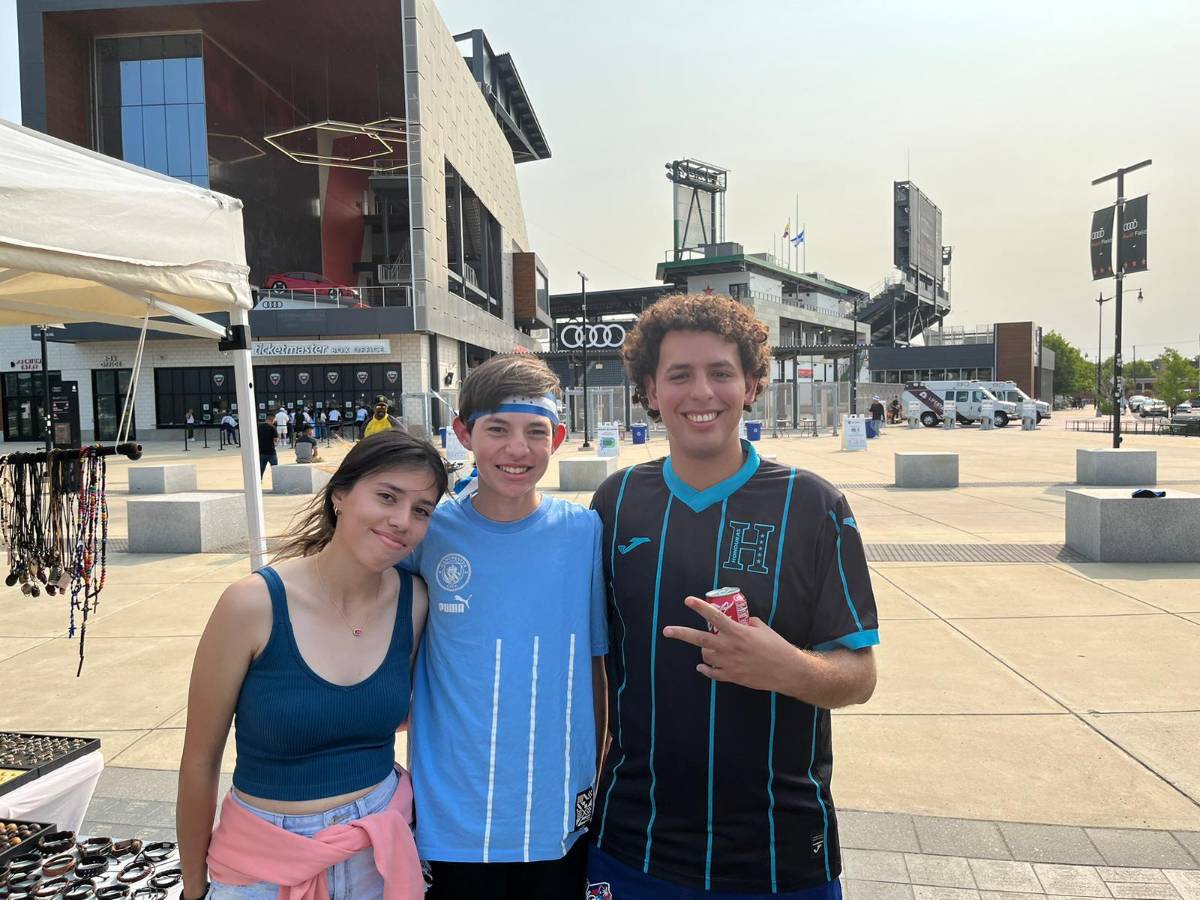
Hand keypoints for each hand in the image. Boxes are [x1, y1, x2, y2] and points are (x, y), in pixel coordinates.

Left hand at [662, 596, 810, 692]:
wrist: (786, 671)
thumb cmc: (776, 647)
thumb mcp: (762, 629)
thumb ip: (747, 622)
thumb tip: (739, 619)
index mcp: (738, 632)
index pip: (714, 616)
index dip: (700, 607)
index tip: (688, 600)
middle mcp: (729, 647)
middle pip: (699, 639)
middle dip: (681, 633)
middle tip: (667, 630)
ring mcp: (728, 663)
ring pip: (705, 655)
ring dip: (704, 650)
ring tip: (710, 648)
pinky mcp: (731, 676)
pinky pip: (711, 673)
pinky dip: (705, 669)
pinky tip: (702, 666)